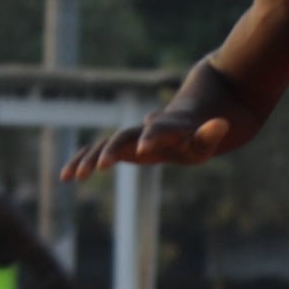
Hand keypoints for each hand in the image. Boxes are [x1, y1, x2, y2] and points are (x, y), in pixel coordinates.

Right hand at [63, 109, 235, 180]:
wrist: (187, 111)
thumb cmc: (201, 131)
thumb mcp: (209, 137)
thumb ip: (211, 133)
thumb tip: (223, 124)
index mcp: (168, 127)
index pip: (159, 129)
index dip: (152, 137)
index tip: (144, 148)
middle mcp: (144, 130)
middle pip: (124, 136)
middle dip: (112, 149)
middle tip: (102, 166)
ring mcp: (130, 137)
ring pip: (106, 144)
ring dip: (90, 159)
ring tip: (73, 177)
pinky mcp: (121, 146)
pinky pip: (98, 152)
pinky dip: (82, 161)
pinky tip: (66, 177)